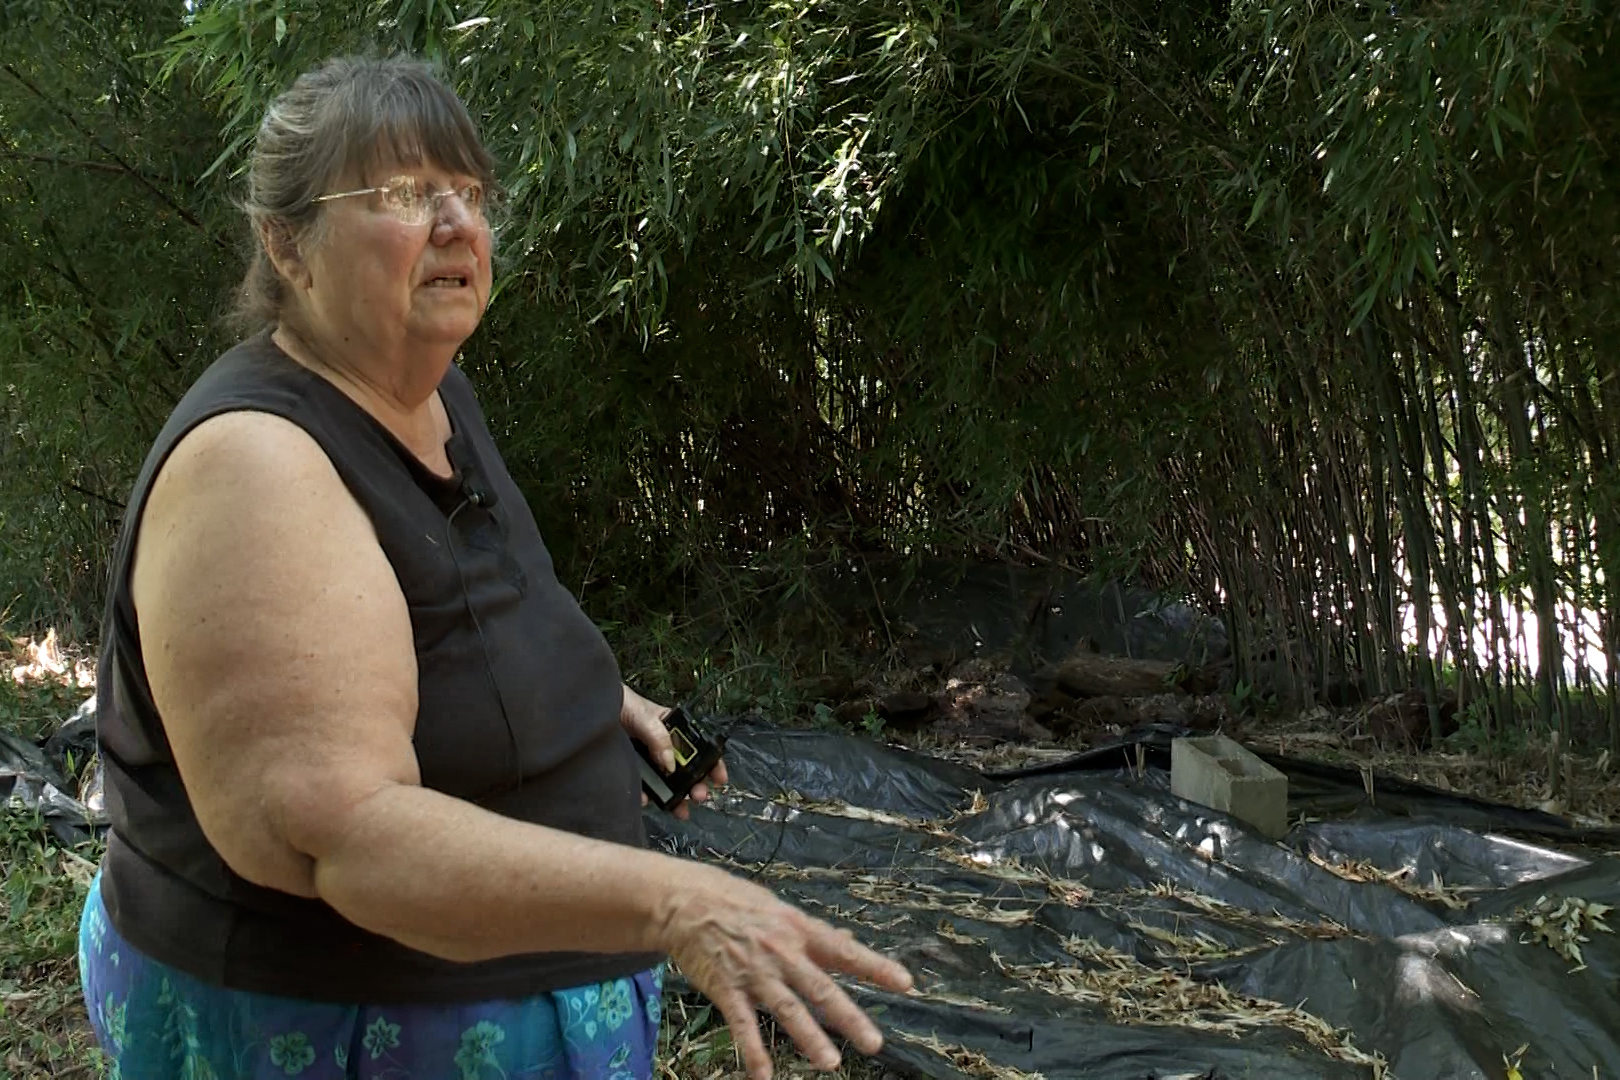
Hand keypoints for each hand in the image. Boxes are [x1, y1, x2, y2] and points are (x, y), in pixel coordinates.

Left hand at [620, 684, 727, 819]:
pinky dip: (646, 796)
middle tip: (699, 796)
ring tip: (681, 810)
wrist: (591, 709)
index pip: (699, 747)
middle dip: (696, 785)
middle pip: (685, 770)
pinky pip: (642, 787)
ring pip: (666, 783)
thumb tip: (671, 765)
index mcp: (673, 729)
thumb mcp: (645, 717)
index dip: (712, 763)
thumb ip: (660, 739)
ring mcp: (648, 760)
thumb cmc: (622, 703)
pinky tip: (647, 799)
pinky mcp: (632, 770)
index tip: (719, 779)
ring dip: (676, 798)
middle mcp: (662, 746)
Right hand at [655, 863, 913, 1078]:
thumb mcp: (781, 910)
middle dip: (849, 1017)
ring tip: (830, 1062)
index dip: (876, 967)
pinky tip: (764, 1076)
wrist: (687, 901)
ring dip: (809, 1037)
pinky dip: (753, 1051)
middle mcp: (782, 952)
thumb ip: (815, 934)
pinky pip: (743, 1024)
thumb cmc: (738, 903)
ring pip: (787, 1009)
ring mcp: (754, 972)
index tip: (906, 984)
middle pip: (821, 988)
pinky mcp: (726, 988)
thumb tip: (849, 942)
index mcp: (799, 930)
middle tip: (874, 1043)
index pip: (845, 951)